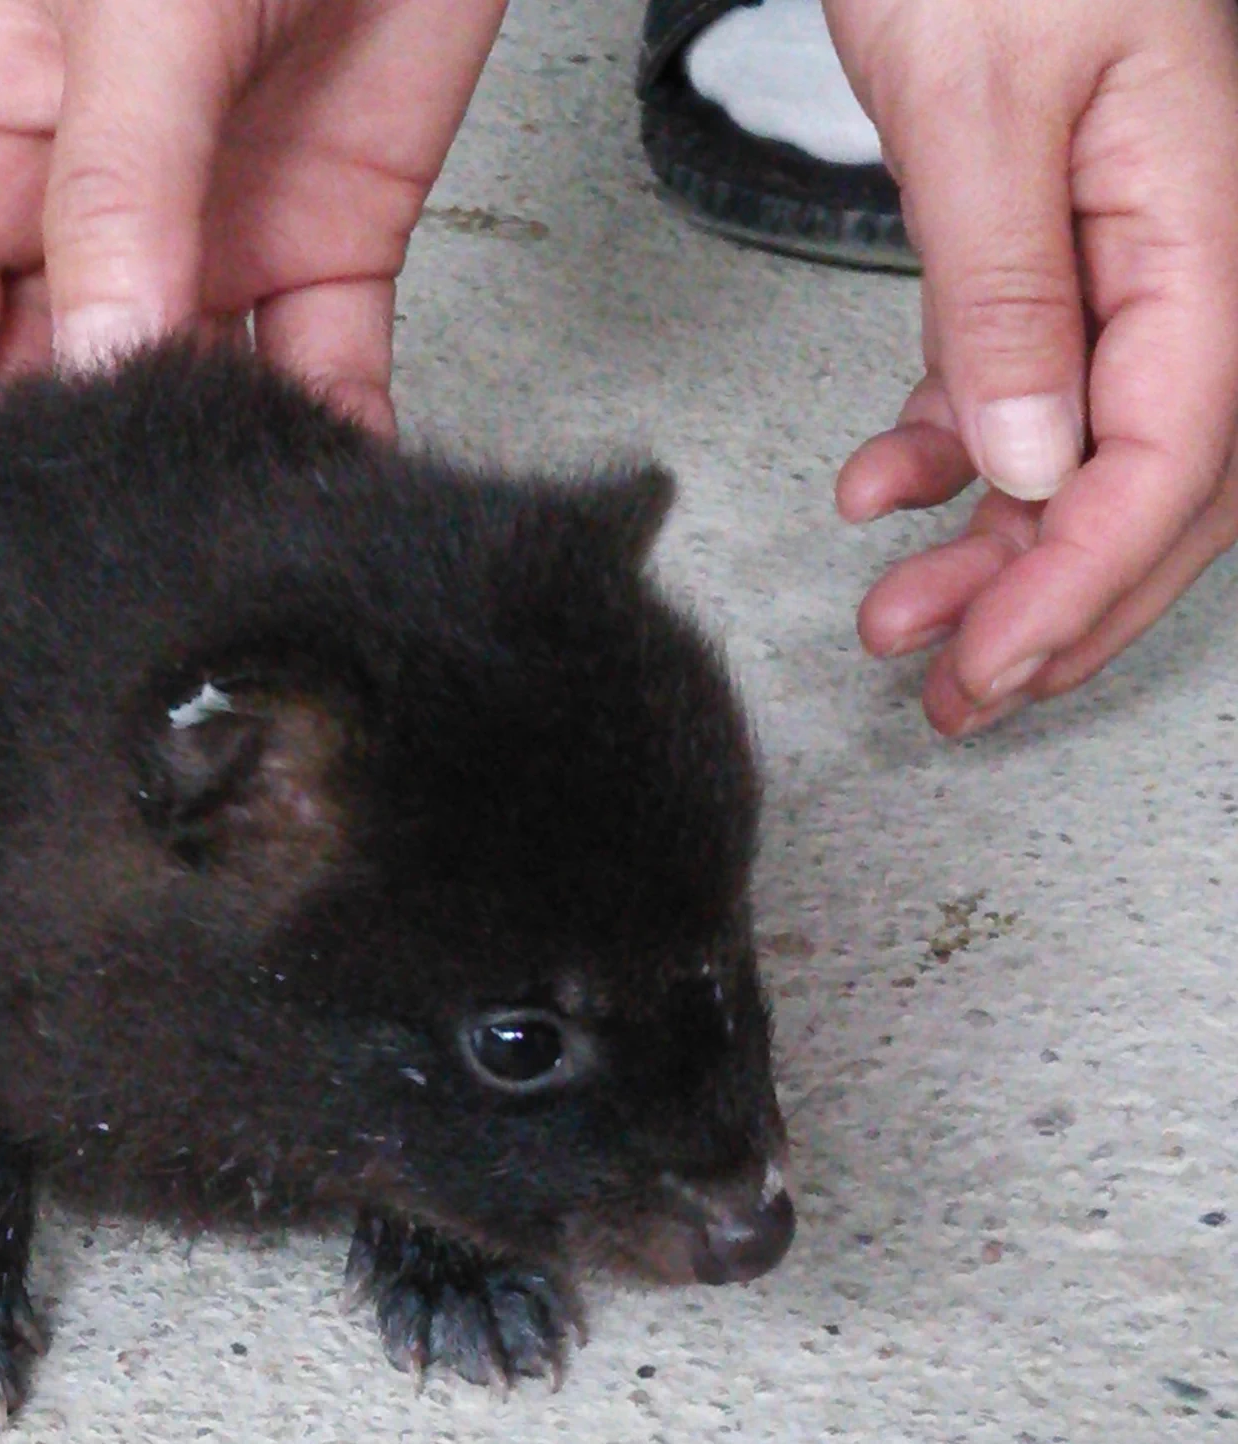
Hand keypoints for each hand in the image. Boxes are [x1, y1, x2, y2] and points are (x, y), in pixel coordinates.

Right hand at [0, 0, 505, 516]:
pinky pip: (307, 381)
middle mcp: (76, 216)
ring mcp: (199, 242)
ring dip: (183, 484)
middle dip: (49, 495)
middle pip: (24, 400)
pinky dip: (314, 446)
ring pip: (164, 409)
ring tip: (199, 551)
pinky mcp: (321, 254)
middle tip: (82, 584)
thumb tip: (90, 367)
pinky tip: (308, 501)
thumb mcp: (136, 8)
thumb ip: (114, 192)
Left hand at [824, 0, 1237, 733]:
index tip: (986, 663)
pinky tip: (878, 493)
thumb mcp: (976, 105)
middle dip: (1051, 605)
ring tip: (895, 625)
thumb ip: (1005, 294)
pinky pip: (1023, 388)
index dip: (1079, 578)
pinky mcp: (1048, 248)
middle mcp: (1191, 242)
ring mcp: (1127, 252)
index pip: (1171, 449)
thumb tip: (1024, 461)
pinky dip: (952, 457)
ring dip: (993, 554)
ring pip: (1086, 453)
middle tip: (954, 697)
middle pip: (1152, 479)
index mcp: (1205, 211)